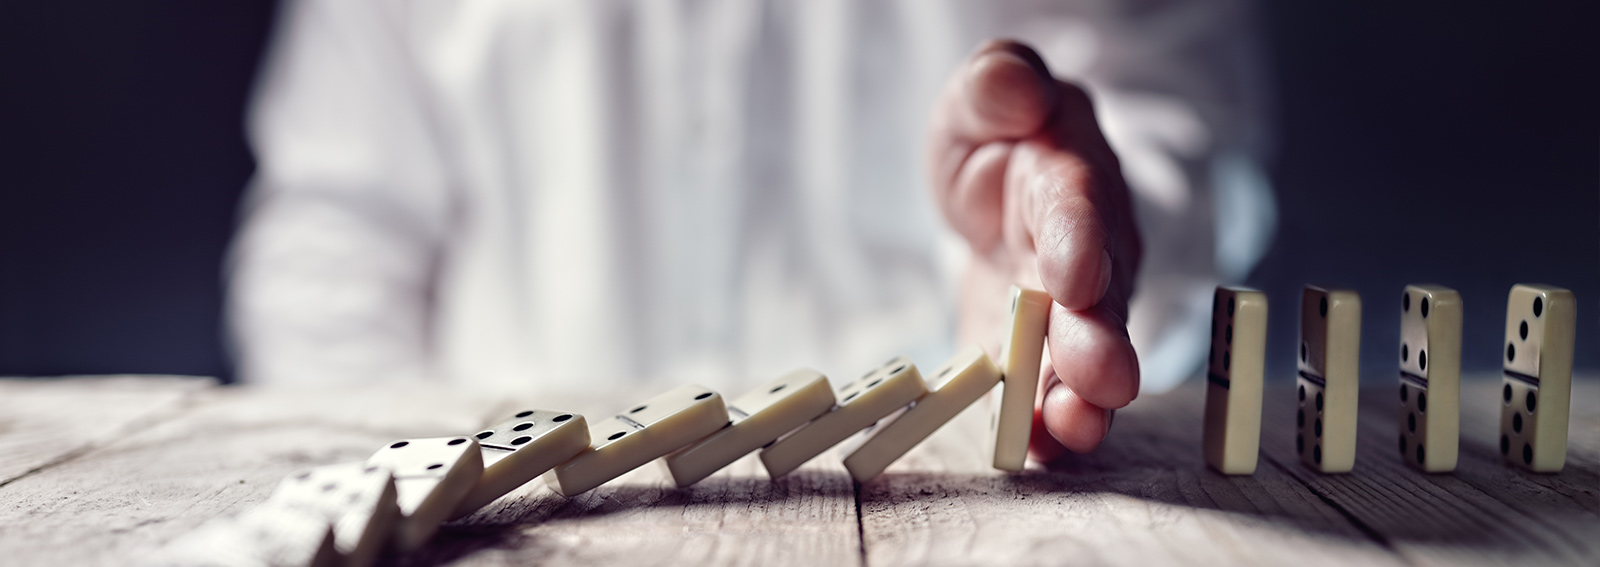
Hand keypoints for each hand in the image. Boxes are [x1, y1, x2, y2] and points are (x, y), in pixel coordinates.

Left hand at [927, 39, 1142, 460]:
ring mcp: (1065, 312)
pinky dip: (1041, 426)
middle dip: (1098, 340)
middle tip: (1104, 381)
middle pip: (1098, 299)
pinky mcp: (1032, 354)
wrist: (1001, 187)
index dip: (1079, 241)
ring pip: (1080, 357)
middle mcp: (1084, 253)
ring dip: (1079, 398)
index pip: (1077, 206)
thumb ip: (998, 83)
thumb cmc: (999, 135)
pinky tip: (1038, 452)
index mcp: (1069, 177)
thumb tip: (1016, 86)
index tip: (1078, 277)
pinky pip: (1041, 391)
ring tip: (1076, 432)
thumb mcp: (985, 94)